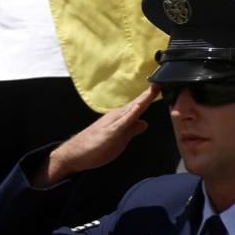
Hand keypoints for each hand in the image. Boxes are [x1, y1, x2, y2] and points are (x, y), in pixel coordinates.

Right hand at [38, 86, 157, 186]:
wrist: (73, 154)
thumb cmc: (93, 147)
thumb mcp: (119, 140)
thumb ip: (131, 130)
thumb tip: (143, 123)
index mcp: (120, 119)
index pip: (137, 106)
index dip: (149, 97)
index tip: (161, 87)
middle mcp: (117, 117)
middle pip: (137, 104)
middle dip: (150, 94)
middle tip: (162, 80)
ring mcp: (113, 123)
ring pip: (132, 109)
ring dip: (143, 99)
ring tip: (155, 88)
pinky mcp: (111, 132)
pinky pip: (124, 121)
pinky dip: (133, 113)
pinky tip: (139, 106)